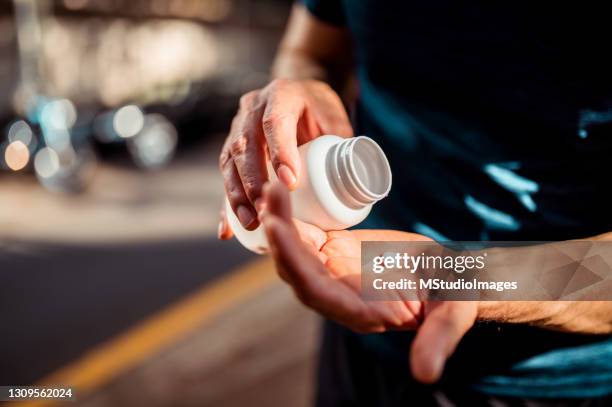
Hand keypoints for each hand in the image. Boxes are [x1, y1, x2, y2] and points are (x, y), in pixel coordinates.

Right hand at [218, 78, 351, 237]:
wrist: (300, 97)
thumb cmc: (320, 111)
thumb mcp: (335, 118)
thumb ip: (342, 144)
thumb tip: (353, 180)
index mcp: (281, 95)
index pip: (274, 122)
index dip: (280, 152)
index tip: (290, 183)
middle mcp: (252, 108)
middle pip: (244, 145)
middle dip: (252, 181)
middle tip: (266, 209)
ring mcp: (237, 127)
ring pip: (229, 162)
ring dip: (237, 195)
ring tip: (251, 222)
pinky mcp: (231, 149)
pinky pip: (225, 177)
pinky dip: (226, 204)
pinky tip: (227, 230)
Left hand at [261, 182, 477, 382]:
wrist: (445, 277)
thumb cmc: (451, 295)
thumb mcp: (451, 314)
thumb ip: (439, 338)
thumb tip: (427, 375)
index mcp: (359, 312)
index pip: (318, 293)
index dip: (297, 265)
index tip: (281, 233)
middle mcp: (337, 295)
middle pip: (296, 270)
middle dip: (280, 238)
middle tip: (271, 198)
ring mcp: (331, 272)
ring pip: (294, 251)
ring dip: (279, 221)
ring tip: (272, 187)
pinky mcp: (332, 252)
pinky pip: (304, 235)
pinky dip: (290, 216)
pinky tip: (279, 190)